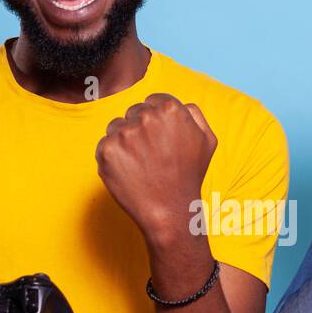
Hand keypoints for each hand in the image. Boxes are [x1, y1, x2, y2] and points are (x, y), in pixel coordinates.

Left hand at [95, 93, 216, 244]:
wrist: (169, 211)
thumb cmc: (189, 177)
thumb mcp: (207, 140)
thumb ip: (194, 114)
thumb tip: (180, 104)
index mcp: (170, 109)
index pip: (152, 101)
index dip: (155, 121)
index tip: (159, 140)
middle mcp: (146, 116)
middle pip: (133, 112)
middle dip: (139, 130)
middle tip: (151, 156)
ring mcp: (124, 133)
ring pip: (116, 127)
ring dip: (124, 141)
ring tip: (139, 164)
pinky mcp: (106, 150)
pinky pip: (104, 144)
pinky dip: (112, 157)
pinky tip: (128, 171)